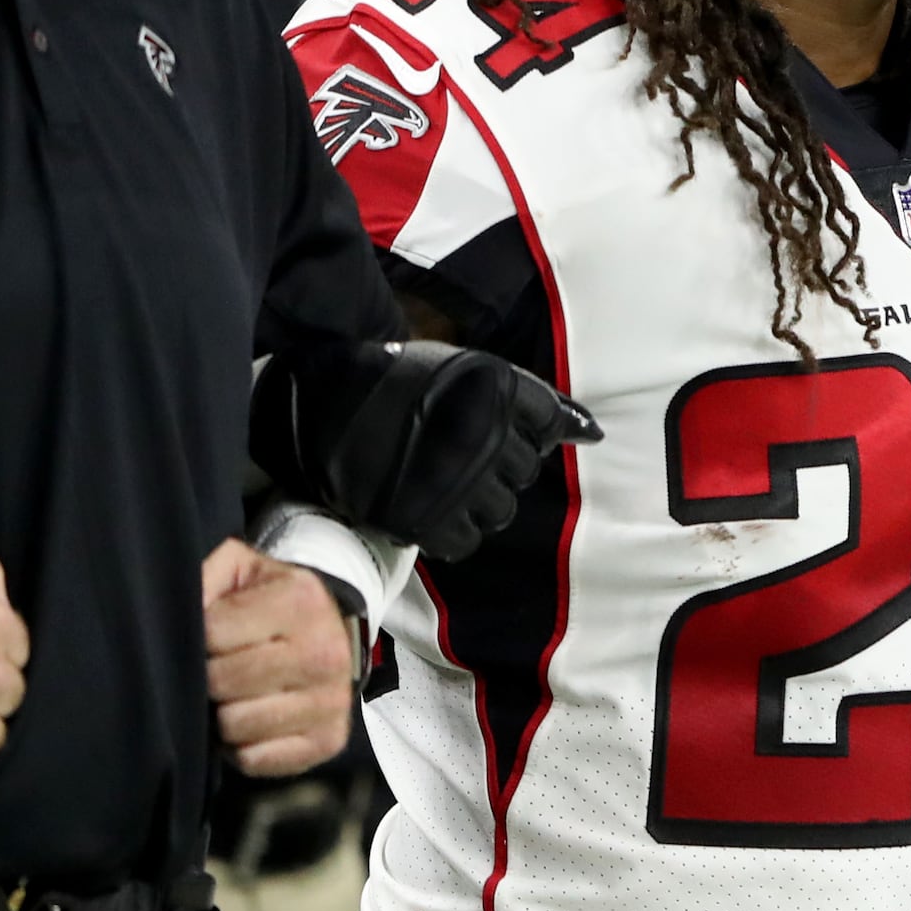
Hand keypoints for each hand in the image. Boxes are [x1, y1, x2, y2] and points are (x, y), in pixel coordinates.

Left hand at [203, 538, 356, 777]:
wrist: (328, 634)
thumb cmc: (268, 603)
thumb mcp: (239, 570)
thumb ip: (203, 579)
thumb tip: (171, 618)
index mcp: (302, 601)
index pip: (212, 634)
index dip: (198, 639)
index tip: (210, 637)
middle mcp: (325, 652)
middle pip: (223, 682)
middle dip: (208, 678)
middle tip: (218, 668)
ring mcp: (330, 701)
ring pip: (235, 725)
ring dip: (223, 714)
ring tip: (234, 695)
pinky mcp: (328, 740)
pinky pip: (255, 759)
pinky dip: (242, 746)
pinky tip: (252, 719)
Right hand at [251, 339, 598, 563]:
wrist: (317, 404)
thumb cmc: (400, 384)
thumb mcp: (471, 370)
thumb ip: (537, 402)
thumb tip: (593, 433)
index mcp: (495, 388)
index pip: (549, 423)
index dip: (522, 427)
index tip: (493, 424)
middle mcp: (481, 434)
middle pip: (525, 471)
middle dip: (497, 463)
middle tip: (453, 448)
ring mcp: (454, 480)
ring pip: (501, 510)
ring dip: (476, 499)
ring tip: (439, 476)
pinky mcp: (424, 519)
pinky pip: (465, 541)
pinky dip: (450, 529)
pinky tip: (428, 505)